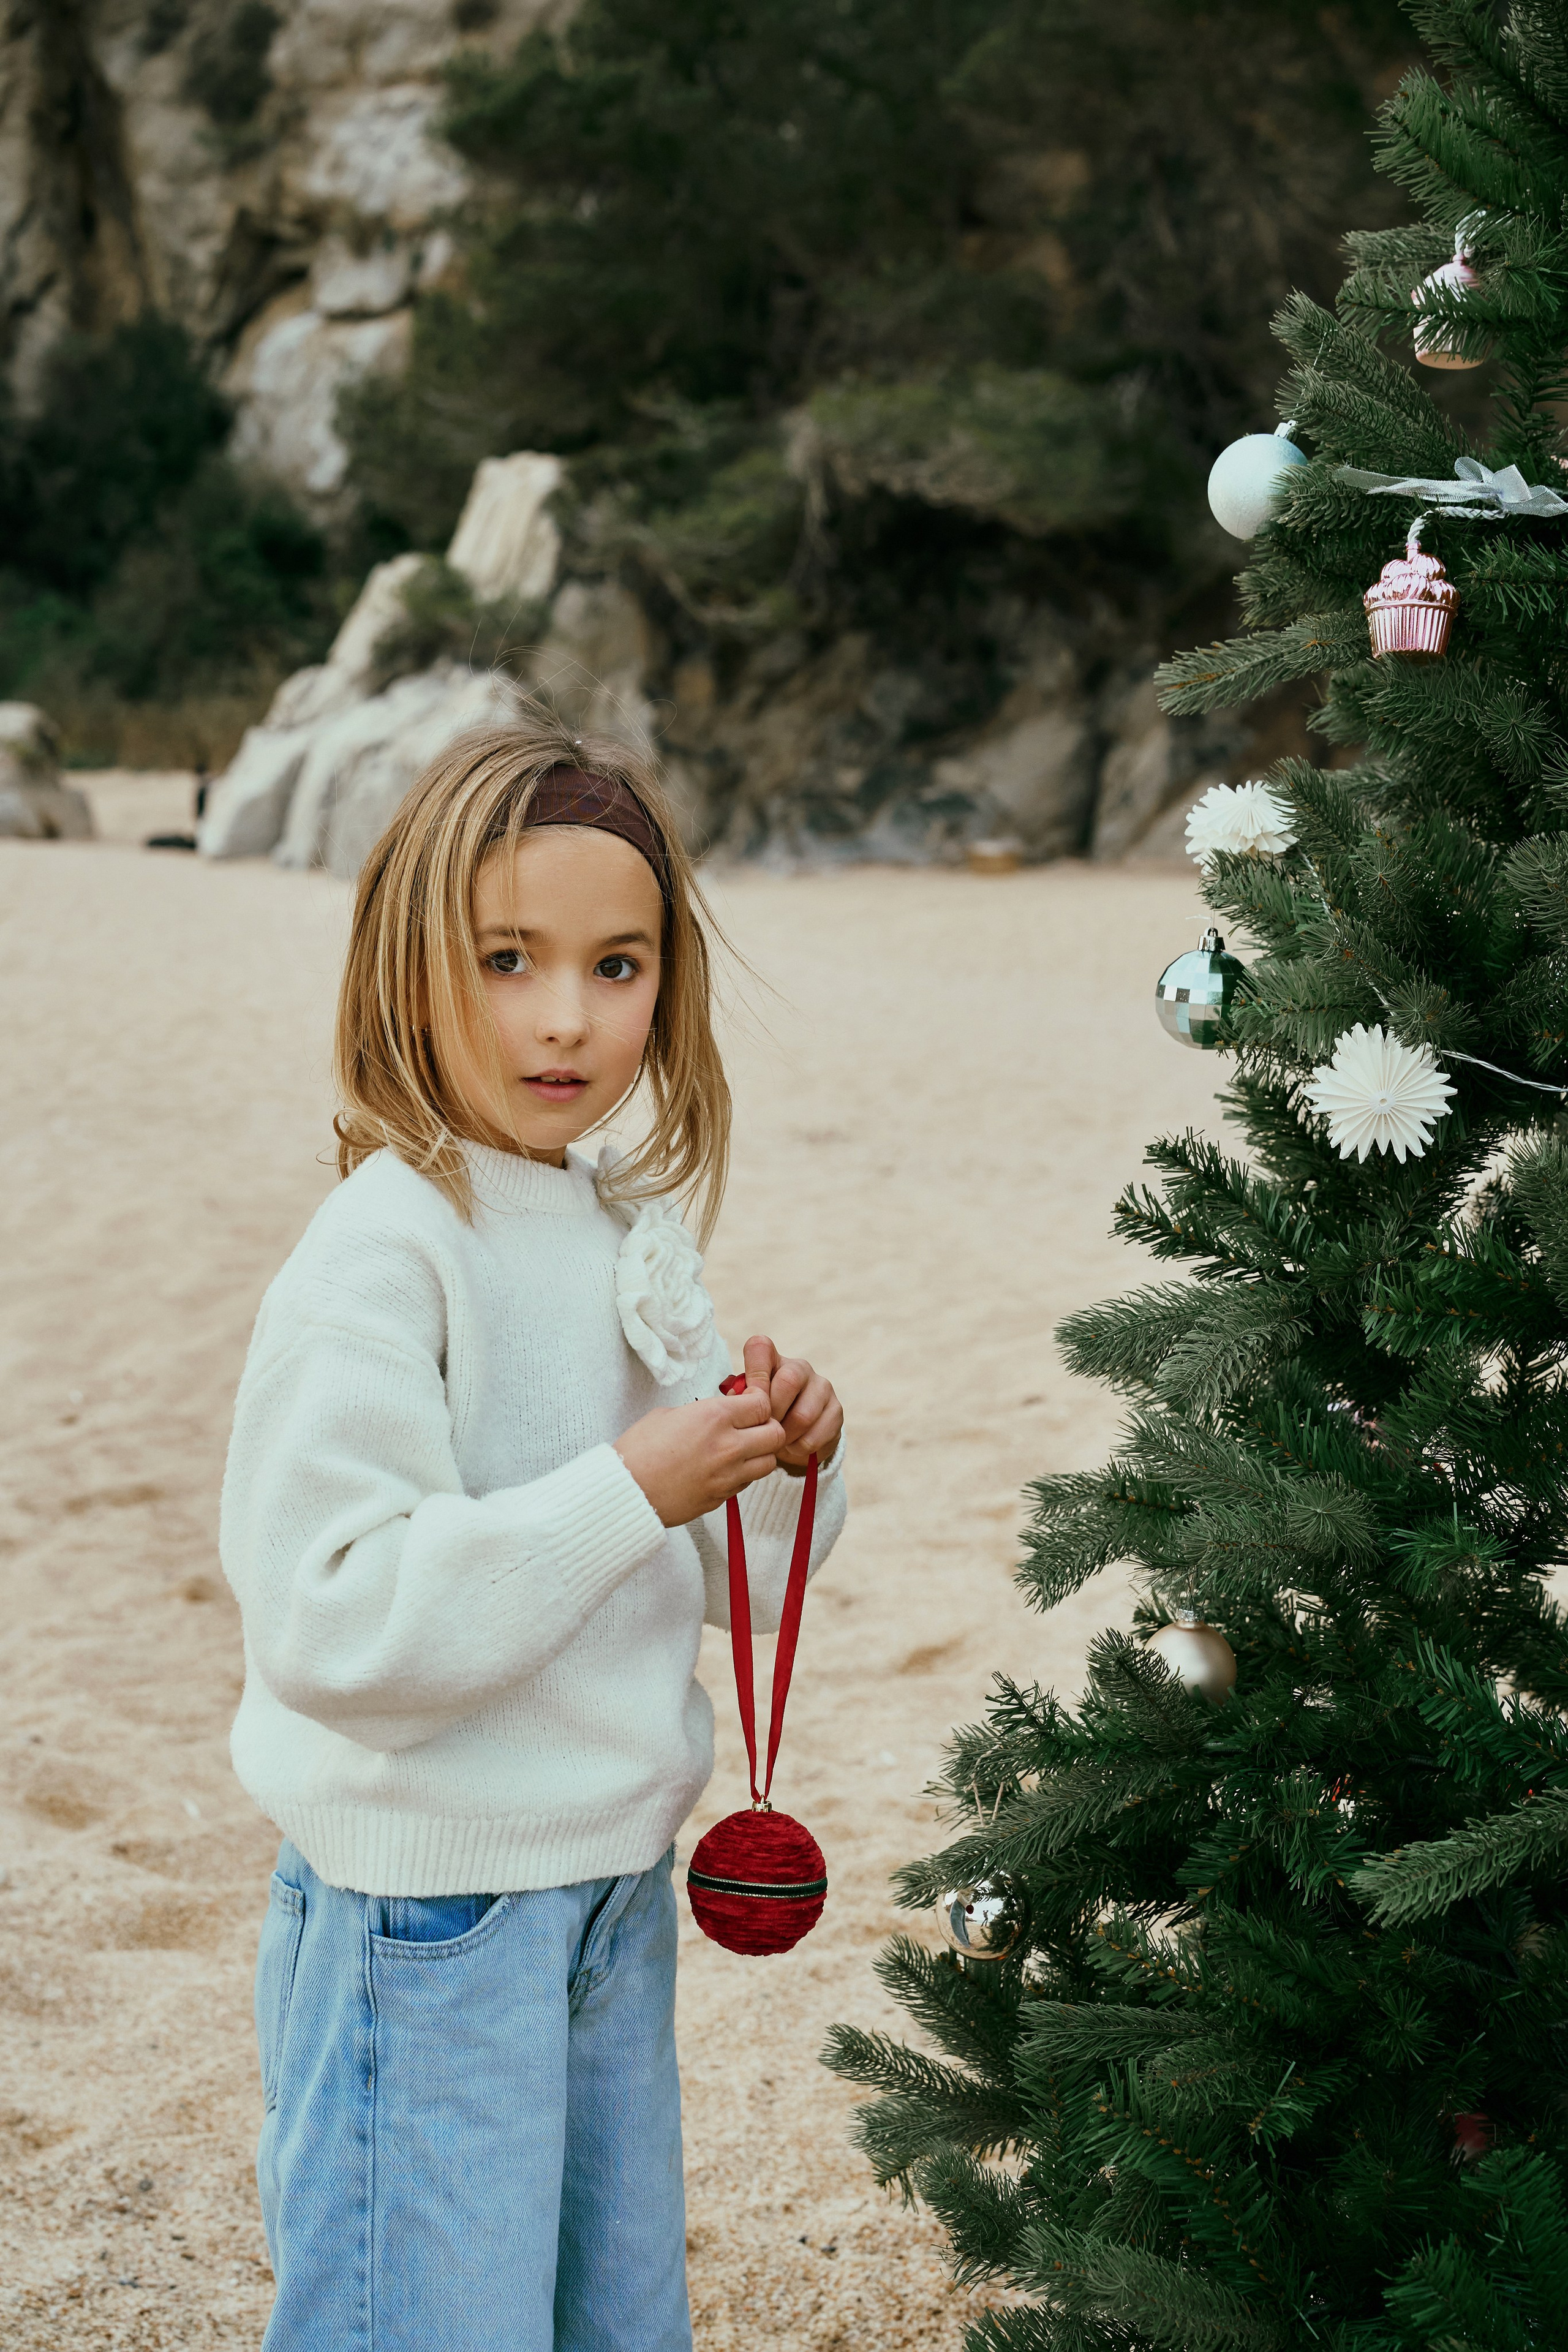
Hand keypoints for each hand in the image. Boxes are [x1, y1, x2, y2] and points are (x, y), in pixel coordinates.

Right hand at [614, 1388, 784, 1527]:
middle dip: (767, 1427)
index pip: (762, 1404)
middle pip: (776, 1434)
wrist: (625, 1490)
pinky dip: (743, 1474)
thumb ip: (704, 1412)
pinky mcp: (722, 1498)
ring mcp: (727, 1475)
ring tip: (741, 1449)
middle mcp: (728, 1446)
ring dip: (760, 1453)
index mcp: (714, 1417)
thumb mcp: (669, 1414)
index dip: (758, 1402)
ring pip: (769, 1462)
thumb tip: (721, 1412)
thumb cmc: (639, 1449)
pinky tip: (723, 1468)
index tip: (748, 1403)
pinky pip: (747, 1482)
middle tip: (752, 1426)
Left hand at [742, 1335, 842, 1474]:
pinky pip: (815, 1435)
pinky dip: (799, 1448)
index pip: (760, 1348)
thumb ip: (740, 1400)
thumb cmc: (765, 1417)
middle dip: (772, 1413)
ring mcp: (822, 1387)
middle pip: (788, 1381)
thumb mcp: (749, 1406)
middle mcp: (800, 1368)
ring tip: (776, 1442)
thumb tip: (736, 1399)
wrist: (794, 1438)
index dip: (753, 1370)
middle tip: (763, 1429)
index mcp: (773, 1360)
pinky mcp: (836, 1410)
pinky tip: (792, 1447)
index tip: (749, 1397)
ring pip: (803, 1415)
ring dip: (785, 1436)